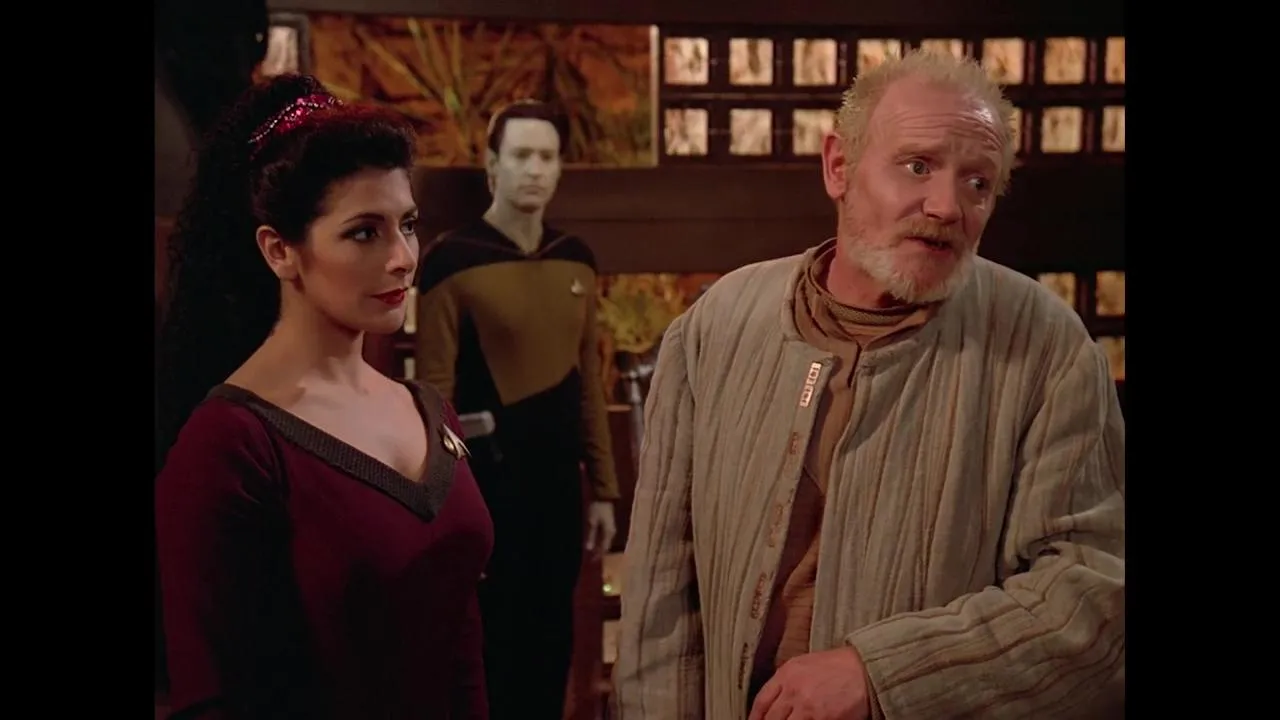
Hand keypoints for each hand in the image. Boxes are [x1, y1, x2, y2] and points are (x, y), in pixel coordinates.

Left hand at [584, 501, 615, 559]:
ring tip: (594, 554)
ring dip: (600, 548)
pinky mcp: (610, 526)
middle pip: (606, 546)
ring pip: (607, 542)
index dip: (598, 555)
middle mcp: (612, 533)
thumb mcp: (592, 522)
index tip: (592, 561)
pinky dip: (601, 542)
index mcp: (609, 533)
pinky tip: (597, 544)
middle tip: (592, 559)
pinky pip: (606, 538)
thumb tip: (589, 549)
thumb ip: (591, 535)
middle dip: (599, 553)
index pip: (604, 548)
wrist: (605, 497)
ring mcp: (612, 529)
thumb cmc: (598, 509)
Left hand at [748, 646, 870, 719]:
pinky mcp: (821, 718)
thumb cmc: (838, 667)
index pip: (761, 701)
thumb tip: (776, 702)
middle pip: (770, 718)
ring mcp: (806, 705)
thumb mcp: (805, 665)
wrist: (864, 669)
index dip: (755, 717)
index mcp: (786, 674)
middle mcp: (793, 689)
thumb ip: (787, 682)